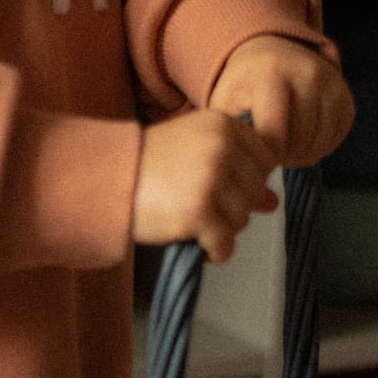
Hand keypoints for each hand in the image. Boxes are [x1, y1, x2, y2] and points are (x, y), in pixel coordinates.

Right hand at [131, 109, 278, 261]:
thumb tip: (272, 202)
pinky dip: (214, 252)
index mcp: (223, 125)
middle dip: (233, 207)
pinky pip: (225, 244)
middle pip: (255, 191)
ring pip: (242, 219)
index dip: (246, 181)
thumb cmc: (146, 168)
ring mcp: (211, 179)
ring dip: (221, 230)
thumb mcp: (193, 154)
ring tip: (194, 224)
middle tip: (201, 209)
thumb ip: (236, 171)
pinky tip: (197, 244)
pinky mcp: (199, 212)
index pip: (266, 160)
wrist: (105, 182)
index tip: (219, 187)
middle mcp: (221, 148)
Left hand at [208, 35, 354, 167]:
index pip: (275, 132)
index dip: (265, 154)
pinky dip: (322, 146)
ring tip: (284, 151)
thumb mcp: (225, 101)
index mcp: (272, 72)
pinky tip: (302, 142)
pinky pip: (338, 135)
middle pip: (301, 140)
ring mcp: (331, 82)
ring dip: (303, 155)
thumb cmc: (242, 87)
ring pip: (321, 141)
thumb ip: (228, 129)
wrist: (271, 55)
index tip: (256, 155)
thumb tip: (240, 161)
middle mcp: (308, 71)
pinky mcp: (345, 94)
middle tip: (271, 156)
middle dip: (284, 157)